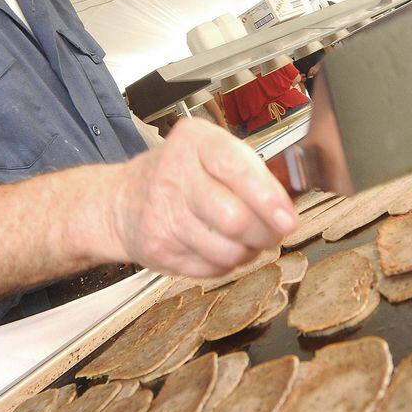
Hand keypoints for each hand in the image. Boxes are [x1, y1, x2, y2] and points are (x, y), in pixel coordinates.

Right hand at [102, 118, 298, 276]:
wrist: (123, 200)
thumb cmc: (184, 174)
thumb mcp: (214, 153)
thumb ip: (254, 174)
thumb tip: (286, 213)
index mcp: (194, 142)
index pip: (234, 168)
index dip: (267, 198)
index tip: (288, 220)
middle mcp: (173, 175)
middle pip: (233, 218)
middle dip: (265, 234)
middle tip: (274, 233)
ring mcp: (162, 215)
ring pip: (225, 250)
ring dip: (248, 252)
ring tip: (248, 241)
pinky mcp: (158, 249)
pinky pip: (210, 269)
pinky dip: (226, 264)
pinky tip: (222, 248)